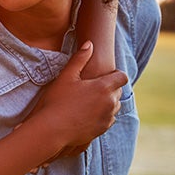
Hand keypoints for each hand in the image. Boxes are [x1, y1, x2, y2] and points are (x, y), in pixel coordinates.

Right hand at [31, 41, 126, 156]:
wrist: (52, 130)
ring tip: (88, 102)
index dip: (115, 74)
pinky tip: (86, 113)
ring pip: (114, 106)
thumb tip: (90, 44)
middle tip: (91, 88)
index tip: (104, 75)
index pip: (122, 77)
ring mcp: (107, 117)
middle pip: (118, 91)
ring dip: (106, 102)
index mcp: (104, 87)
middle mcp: (110, 102)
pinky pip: (108, 119)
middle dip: (109, 88)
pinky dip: (101, 115)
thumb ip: (79, 59)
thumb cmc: (57, 101)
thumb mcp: (66, 77)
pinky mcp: (102, 129)